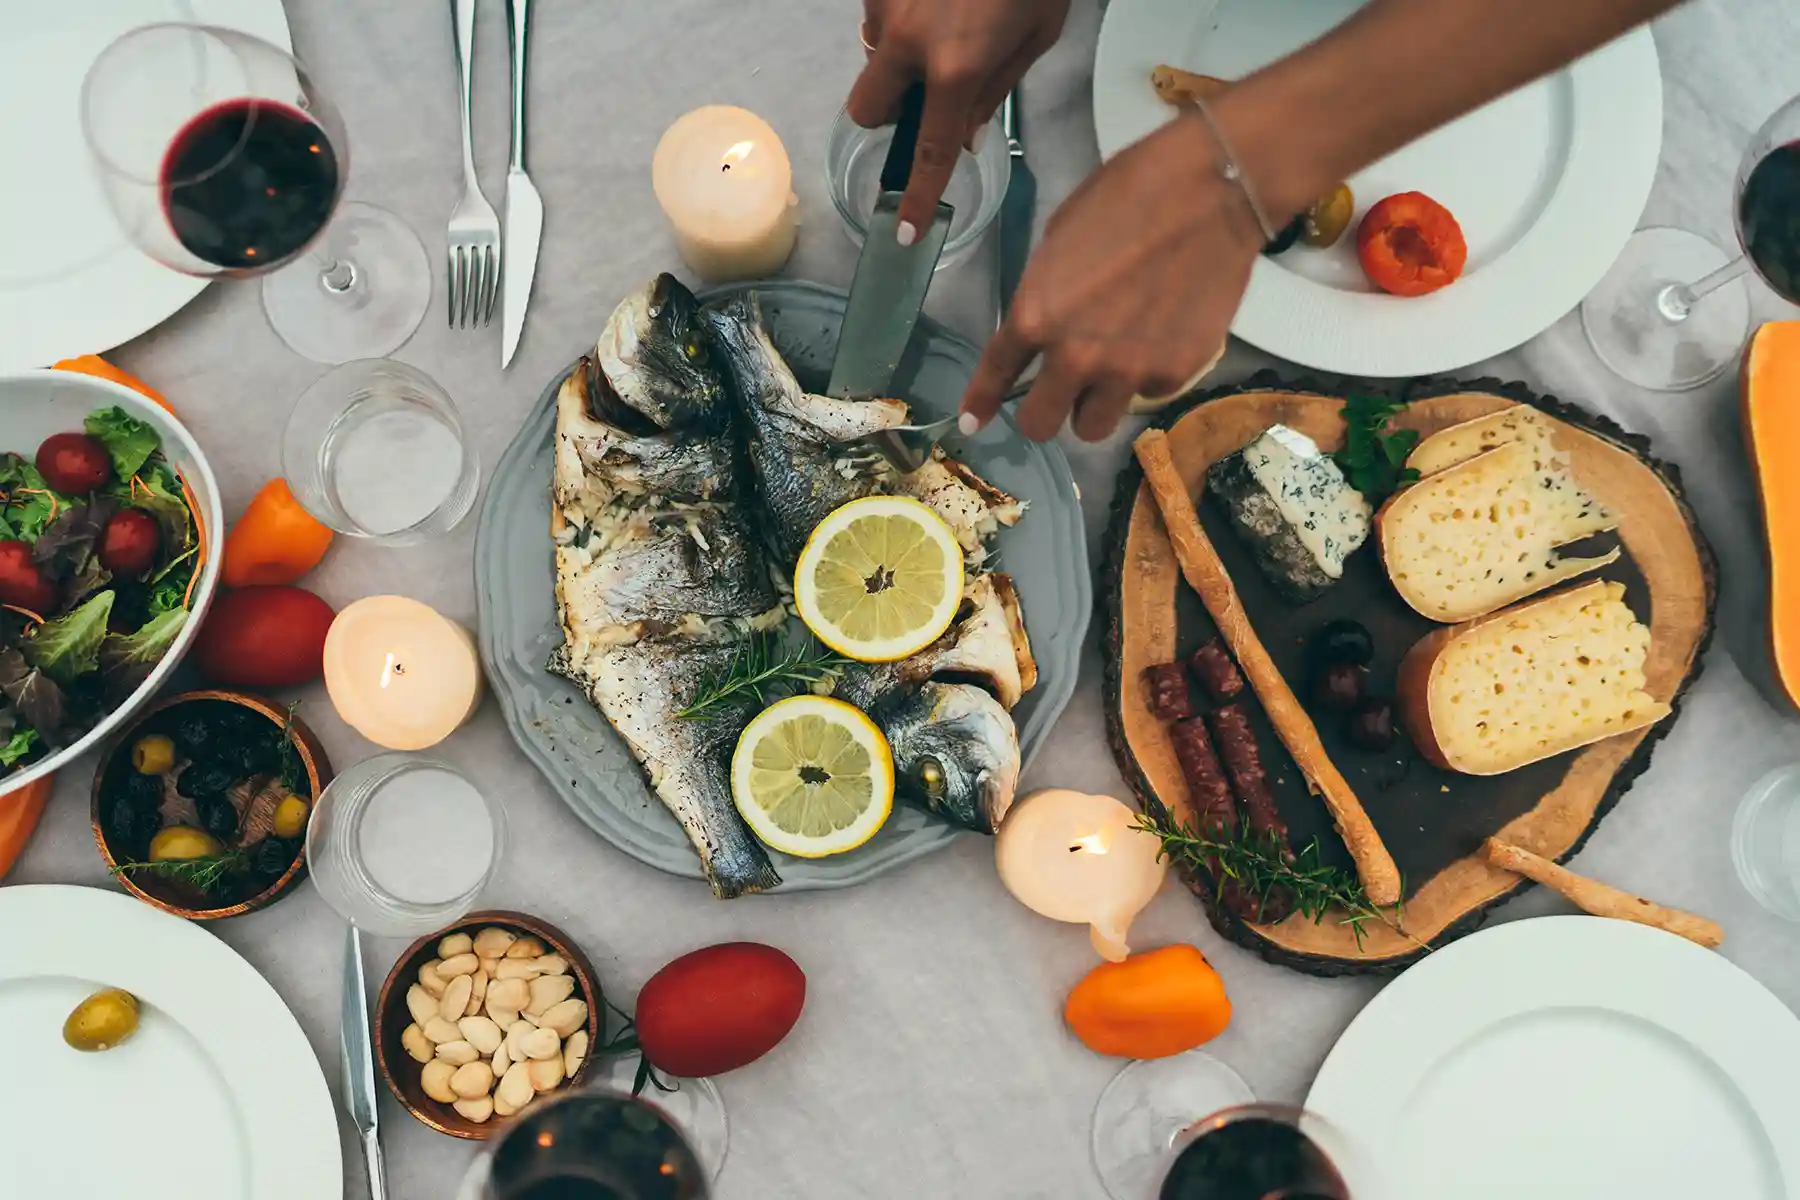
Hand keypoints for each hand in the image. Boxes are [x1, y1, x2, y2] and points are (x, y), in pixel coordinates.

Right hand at [848, 0, 1068, 237]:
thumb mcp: (1037, 33)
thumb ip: (998, 89)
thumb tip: (968, 137)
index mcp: (956, 66)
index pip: (931, 150)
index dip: (918, 196)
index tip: (905, 230)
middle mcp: (906, 42)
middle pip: (867, 110)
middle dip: (889, 116)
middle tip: (925, 97)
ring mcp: (884, 6)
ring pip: (871, 61)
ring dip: (896, 62)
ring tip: (941, 29)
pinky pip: (877, 21)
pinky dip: (900, 25)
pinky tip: (934, 2)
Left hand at [960, 115, 1264, 441]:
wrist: (1212, 191)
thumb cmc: (1129, 193)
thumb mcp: (1062, 238)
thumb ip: (1045, 294)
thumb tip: (1045, 328)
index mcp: (1037, 314)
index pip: (997, 374)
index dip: (981, 402)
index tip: (974, 421)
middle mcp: (1075, 356)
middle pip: (1041, 426)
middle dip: (1044, 412)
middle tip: (1059, 393)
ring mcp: (1127, 371)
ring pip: (1093, 428)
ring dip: (1094, 405)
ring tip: (1112, 373)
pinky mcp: (1174, 375)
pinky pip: (1147, 394)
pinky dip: (1147, 375)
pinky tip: (1163, 334)